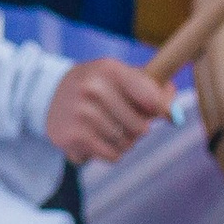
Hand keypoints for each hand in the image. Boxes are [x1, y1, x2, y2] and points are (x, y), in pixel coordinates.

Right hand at [44, 56, 175, 163]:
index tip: (160, 113)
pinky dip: (110, 152)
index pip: (152, 99)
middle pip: (141, 128)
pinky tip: (96, 138)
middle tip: (124, 120)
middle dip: (138, 129)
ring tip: (107, 128)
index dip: (161, 111)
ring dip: (123, 142)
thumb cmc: (98, 87)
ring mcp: (80, 112)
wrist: (49, 97)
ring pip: (127, 143)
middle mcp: (92, 88)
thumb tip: (175, 115)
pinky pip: (112, 155)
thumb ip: (154, 89)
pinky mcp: (72, 135)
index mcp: (109, 69)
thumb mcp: (121, 77)